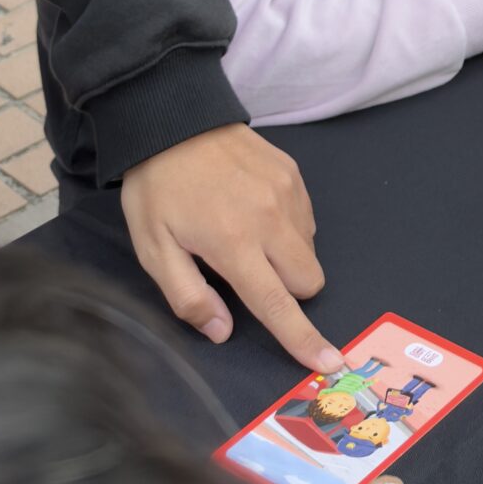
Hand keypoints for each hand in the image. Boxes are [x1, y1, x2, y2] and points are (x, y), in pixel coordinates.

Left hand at [121, 124, 341, 372]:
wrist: (175, 120)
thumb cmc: (157, 191)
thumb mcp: (152, 250)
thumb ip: (187, 296)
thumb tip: (223, 331)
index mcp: (234, 243)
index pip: (276, 303)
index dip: (302, 339)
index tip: (330, 363)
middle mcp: (271, 218)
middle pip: (308, 280)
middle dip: (289, 291)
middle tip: (250, 274)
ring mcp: (288, 192)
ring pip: (309, 249)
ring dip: (287, 258)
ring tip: (245, 233)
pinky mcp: (294, 173)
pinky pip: (307, 218)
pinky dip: (288, 228)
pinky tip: (254, 210)